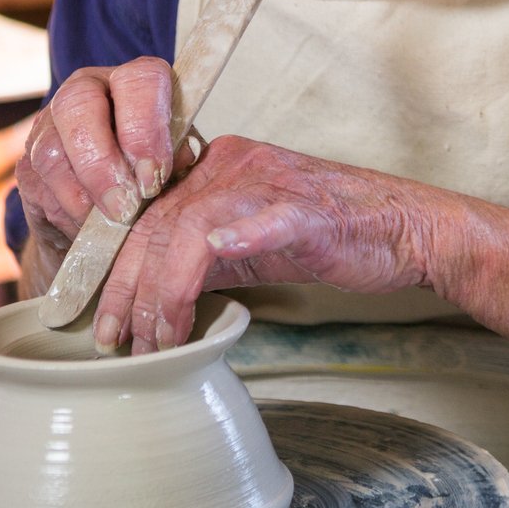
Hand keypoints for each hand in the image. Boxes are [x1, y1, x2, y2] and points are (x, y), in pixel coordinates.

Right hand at [15, 59, 185, 269]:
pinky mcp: (28, 160)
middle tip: (127, 205)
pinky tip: (89, 224)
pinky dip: (67, 209)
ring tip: (112, 220)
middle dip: (104, 162)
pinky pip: (39, 183)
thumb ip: (179, 157)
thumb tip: (178, 158)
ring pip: (53, 150)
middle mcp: (87, 90)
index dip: (146, 129)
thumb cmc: (152, 174)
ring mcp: (49, 122)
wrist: (108, 208)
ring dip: (85, 194)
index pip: (139, 80)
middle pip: (80, 106)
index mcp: (133, 81)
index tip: (154, 176)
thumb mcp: (176, 161)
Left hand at [91, 135, 435, 354]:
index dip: (115, 270)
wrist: (407, 228)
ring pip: (193, 228)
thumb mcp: (250, 241)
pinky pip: (267, 219)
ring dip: (166, 291)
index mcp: (220, 166)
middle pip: (158, 224)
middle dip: (128, 291)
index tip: (100, 320)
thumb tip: (148, 299)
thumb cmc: (332, 237)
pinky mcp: (310, 211)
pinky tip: (216, 257)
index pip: (147, 215)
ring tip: (159, 341)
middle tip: (116, 343)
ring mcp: (274, 184)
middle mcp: (238, 164)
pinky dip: (238, 238)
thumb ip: (201, 256)